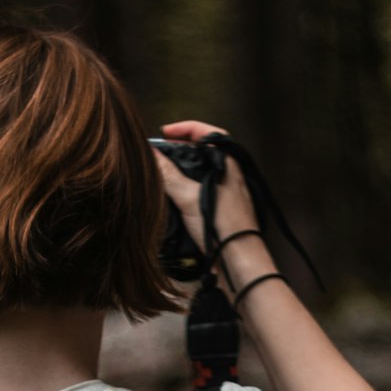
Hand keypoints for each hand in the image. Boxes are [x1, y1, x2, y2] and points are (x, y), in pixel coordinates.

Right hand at [152, 120, 261, 255]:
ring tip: (163, 175)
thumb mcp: (189, 197)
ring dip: (181, 172)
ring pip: (200, 174)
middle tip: (161, 154)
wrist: (239, 261)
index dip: (185, 129)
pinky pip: (200, 193)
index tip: (165, 133)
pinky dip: (186, 191)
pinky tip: (173, 199)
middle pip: (202, 153)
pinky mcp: (220, 212)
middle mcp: (229, 176)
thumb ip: (168, 175)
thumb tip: (151, 157)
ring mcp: (226, 194)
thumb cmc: (224, 227)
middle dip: (179, 151)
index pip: (208, 132)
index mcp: (227, 164)